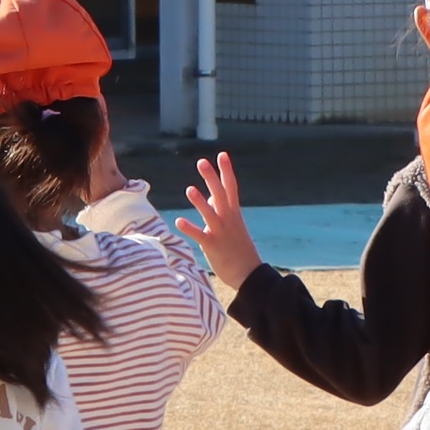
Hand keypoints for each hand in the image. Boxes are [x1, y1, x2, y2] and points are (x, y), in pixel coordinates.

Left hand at [183, 152, 260, 289]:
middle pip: (220, 194)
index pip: (231, 187)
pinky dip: (190, 228)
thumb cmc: (239, 249)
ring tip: (189, 189)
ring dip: (199, 202)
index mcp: (234, 213)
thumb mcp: (233, 225)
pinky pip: (200, 236)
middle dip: (212, 177)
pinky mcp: (213, 246)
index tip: (222, 155)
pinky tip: (178, 221)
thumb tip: (209, 196)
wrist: (250, 275)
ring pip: (210, 214)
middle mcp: (228, 219)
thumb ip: (220, 209)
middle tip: (202, 161)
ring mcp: (221, 232)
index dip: (226, 171)